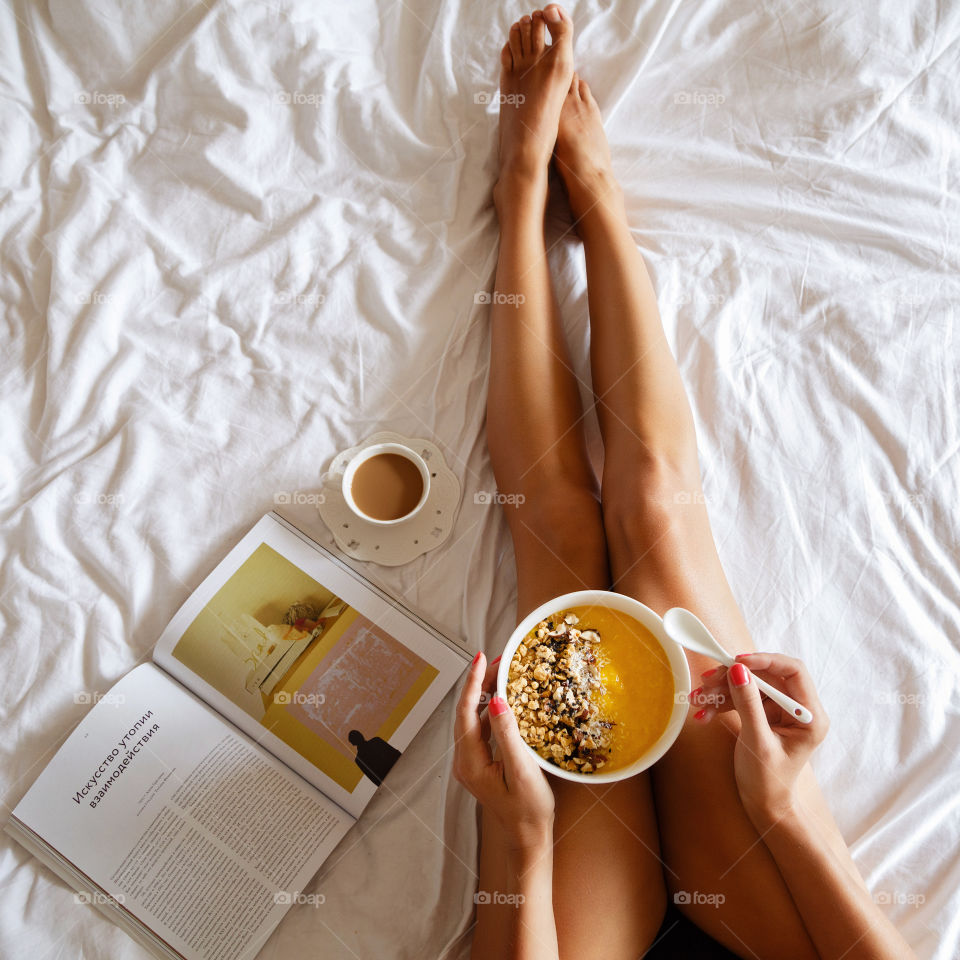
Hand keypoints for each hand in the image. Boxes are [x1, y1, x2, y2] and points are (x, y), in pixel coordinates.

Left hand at [453, 651, 554, 852]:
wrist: (528, 838)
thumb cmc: (529, 811)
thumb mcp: (522, 771)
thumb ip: (508, 735)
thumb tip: (497, 701)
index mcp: (470, 763)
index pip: (466, 712)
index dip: (473, 682)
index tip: (481, 658)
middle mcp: (464, 761)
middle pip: (467, 712)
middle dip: (480, 683)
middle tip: (499, 660)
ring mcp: (470, 763)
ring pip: (473, 718)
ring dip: (486, 694)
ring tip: (503, 673)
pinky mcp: (480, 763)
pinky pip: (480, 729)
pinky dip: (491, 710)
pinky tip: (503, 700)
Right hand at [692, 652, 829, 825]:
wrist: (763, 804)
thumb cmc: (768, 780)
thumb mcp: (757, 742)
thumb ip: (748, 704)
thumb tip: (738, 670)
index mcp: (809, 715)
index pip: (793, 671)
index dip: (765, 660)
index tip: (737, 662)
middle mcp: (797, 708)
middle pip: (765, 675)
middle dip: (733, 678)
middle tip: (707, 681)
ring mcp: (778, 710)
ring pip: (748, 684)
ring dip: (721, 690)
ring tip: (698, 700)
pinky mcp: (762, 713)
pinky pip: (740, 697)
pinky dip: (721, 702)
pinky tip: (703, 713)